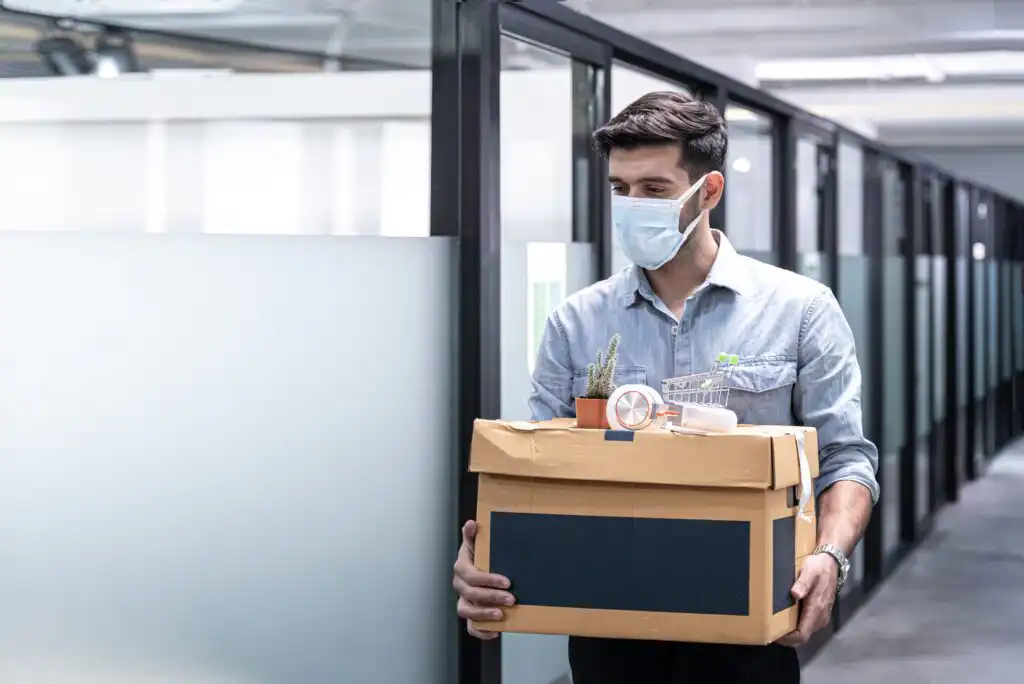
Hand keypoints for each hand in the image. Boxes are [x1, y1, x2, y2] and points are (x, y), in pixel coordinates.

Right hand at [453, 520, 515, 639]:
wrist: (480, 569)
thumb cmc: (480, 555)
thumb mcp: (477, 544)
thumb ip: (473, 535)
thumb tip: (472, 523)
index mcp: (462, 568)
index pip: (471, 575)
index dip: (488, 580)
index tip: (507, 581)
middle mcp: (460, 585)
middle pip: (471, 594)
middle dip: (492, 597)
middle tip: (511, 598)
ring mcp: (463, 600)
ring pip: (468, 611)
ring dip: (484, 614)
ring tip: (501, 615)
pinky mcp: (470, 614)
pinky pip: (470, 626)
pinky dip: (481, 631)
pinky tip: (495, 631)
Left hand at [776, 553, 837, 646]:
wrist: (832, 564)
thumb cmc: (818, 568)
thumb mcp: (809, 571)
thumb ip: (803, 583)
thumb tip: (795, 594)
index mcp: (816, 610)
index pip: (802, 635)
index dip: (788, 638)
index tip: (773, 634)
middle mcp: (820, 618)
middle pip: (802, 637)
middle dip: (786, 638)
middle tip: (769, 631)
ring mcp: (821, 618)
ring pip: (804, 633)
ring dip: (790, 633)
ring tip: (774, 625)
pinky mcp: (820, 615)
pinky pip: (806, 627)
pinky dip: (796, 627)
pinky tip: (785, 619)